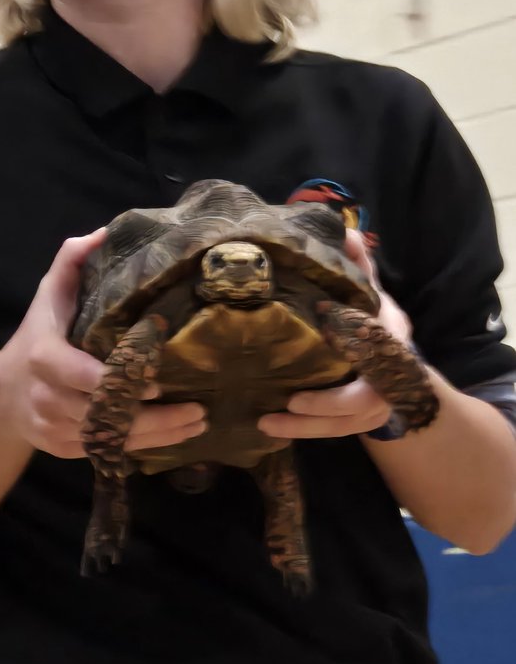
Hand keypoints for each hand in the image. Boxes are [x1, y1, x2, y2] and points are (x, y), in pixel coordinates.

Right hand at [0, 231, 206, 458]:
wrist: (6, 391)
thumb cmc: (38, 334)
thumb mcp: (49, 295)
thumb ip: (71, 262)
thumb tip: (103, 235)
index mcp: (45, 358)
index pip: (85, 375)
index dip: (121, 382)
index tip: (157, 383)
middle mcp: (48, 398)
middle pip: (106, 414)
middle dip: (154, 417)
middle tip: (198, 410)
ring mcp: (56, 429)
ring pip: (111, 438)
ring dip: (158, 435)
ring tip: (197, 424)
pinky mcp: (65, 450)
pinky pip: (108, 451)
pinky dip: (142, 446)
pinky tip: (177, 436)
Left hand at [258, 230, 408, 439]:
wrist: (397, 366)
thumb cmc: (374, 322)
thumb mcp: (369, 293)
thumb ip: (358, 267)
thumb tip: (346, 231)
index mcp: (390, 341)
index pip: (380, 350)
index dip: (359, 353)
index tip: (326, 345)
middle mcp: (389, 378)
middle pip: (364, 401)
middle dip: (326, 405)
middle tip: (289, 403)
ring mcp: (377, 405)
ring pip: (345, 424)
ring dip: (306, 427)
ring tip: (266, 423)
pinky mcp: (358, 422)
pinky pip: (333, 432)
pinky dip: (303, 432)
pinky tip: (272, 427)